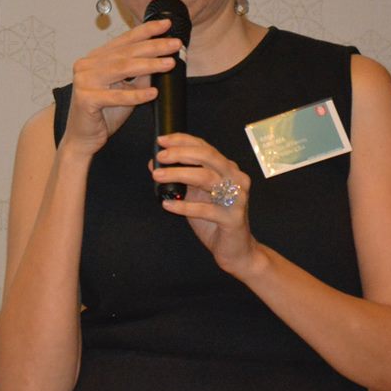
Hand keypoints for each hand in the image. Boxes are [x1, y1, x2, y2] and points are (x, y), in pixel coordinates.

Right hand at [63, 19, 181, 156]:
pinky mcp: (85, 99)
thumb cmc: (103, 115)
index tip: (166, 24)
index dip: (146, 31)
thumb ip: (139, 75)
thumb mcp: (125, 90)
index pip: (124, 40)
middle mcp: (86, 66)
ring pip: (121, 69)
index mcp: (95, 59)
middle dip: (153, 46)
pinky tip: (153, 93)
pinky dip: (136, 95)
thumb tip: (162, 58)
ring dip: (149, 65)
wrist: (82, 139)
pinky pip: (115, 96)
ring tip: (169, 63)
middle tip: (175, 44)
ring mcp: (84, 81)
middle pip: (125, 52)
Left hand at [152, 133, 260, 277]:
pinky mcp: (233, 218)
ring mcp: (237, 197)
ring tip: (157, 176)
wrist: (236, 249)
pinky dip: (184, 206)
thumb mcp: (194, 195)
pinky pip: (206, 209)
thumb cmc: (214, 219)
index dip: (182, 141)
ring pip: (206, 178)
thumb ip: (179, 178)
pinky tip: (168, 205)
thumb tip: (154, 163)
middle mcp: (235, 179)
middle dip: (180, 153)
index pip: (204, 147)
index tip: (161, 140)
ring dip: (178, 174)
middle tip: (160, 157)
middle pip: (208, 156)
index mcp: (227, 169)